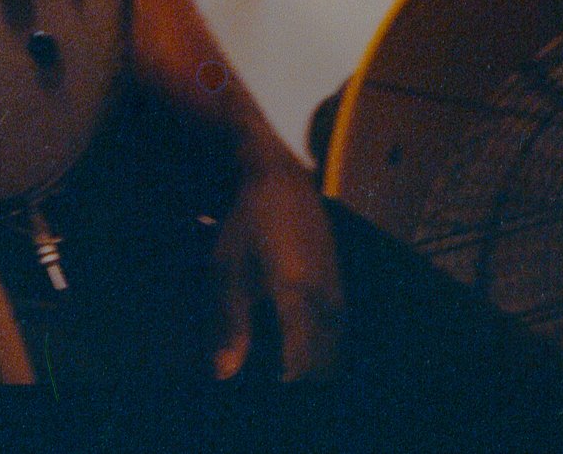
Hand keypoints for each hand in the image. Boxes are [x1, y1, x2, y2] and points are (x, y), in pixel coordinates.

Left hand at [209, 153, 345, 381]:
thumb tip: (223, 376)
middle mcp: (323, 300)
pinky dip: (323, 341)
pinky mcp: (339, 282)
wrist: (280, 182)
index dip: (281, 379)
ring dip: (313, 359)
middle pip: (320, 363)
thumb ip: (230, 326)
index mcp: (296, 299)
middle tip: (272, 367)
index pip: (298, 364)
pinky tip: (299, 334)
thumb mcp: (228, 273)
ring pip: (333, 347)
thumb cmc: (246, 226)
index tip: (265, 380)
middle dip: (298, 373)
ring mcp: (336, 290)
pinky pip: (338, 328)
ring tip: (284, 354)